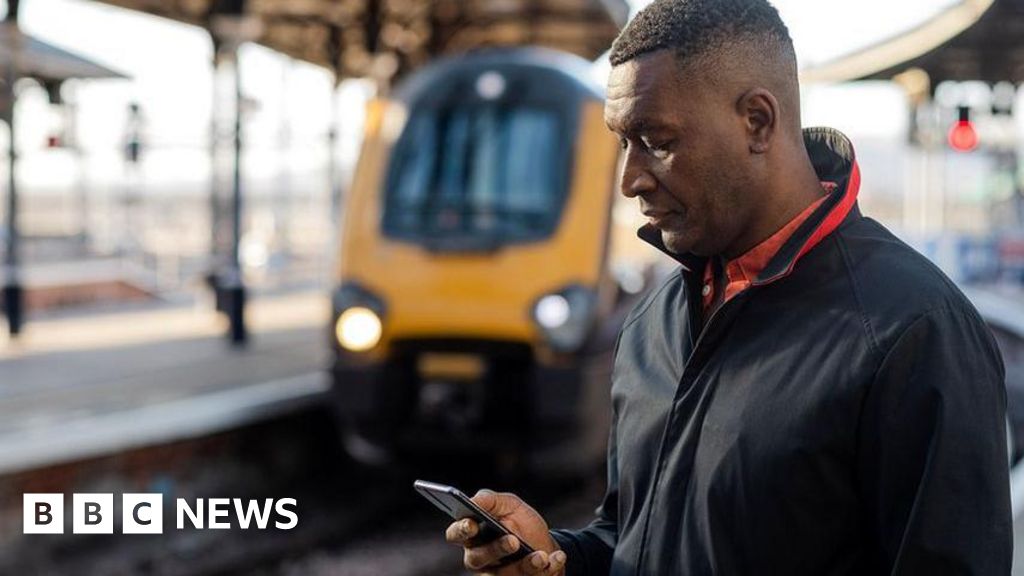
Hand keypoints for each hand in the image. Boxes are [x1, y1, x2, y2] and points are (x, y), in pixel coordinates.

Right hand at [444, 489, 565, 574]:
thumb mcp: (509, 505)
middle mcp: (480, 558)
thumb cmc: (521, 523)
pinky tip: (557, 558)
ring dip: (525, 565)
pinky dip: (548, 568)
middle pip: (477, 559)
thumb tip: (473, 501)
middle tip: (513, 541)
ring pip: (504, 575)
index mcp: (473, 536)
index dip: (461, 531)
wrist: (545, 543)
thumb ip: (490, 500)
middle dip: (495, 550)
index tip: (472, 525)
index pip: (456, 534)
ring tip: (541, 556)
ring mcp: (498, 575)